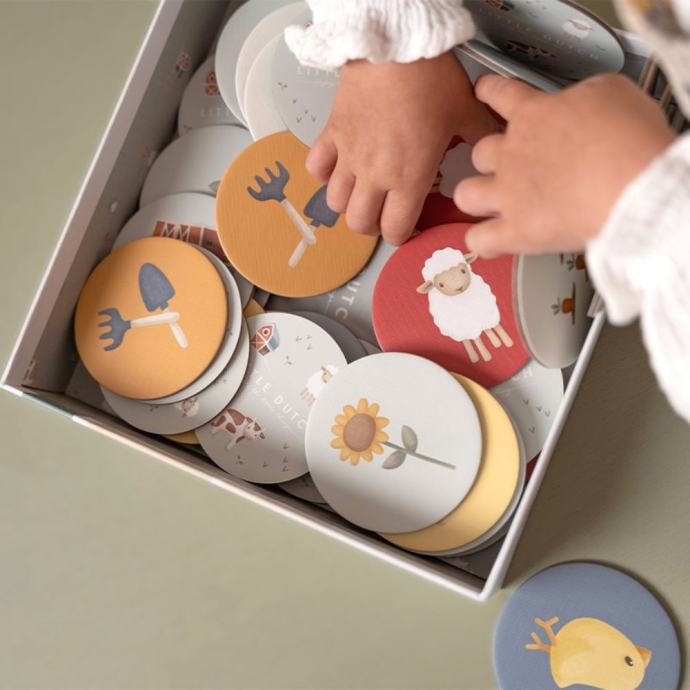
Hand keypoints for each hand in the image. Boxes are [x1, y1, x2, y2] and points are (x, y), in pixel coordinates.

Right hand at [307, 53, 498, 244]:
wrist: (395, 46)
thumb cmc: (429, 78)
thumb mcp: (465, 111)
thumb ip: (479, 136)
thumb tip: (493, 146)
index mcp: (408, 178)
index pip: (395, 229)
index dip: (401, 236)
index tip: (407, 229)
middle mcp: (375, 175)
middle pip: (360, 224)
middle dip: (372, 227)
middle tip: (383, 216)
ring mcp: (349, 157)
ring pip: (336, 203)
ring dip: (348, 205)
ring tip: (360, 196)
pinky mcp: (332, 135)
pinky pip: (316, 167)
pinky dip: (322, 174)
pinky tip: (335, 169)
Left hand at [455, 74, 675, 256]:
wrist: (634, 184)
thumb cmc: (631, 139)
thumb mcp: (610, 92)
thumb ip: (582, 97)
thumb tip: (581, 106)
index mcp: (534, 115)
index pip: (501, 94)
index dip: (490, 91)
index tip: (483, 90)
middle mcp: (512, 154)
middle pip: (480, 152)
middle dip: (490, 159)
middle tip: (508, 165)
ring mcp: (509, 194)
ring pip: (465, 195)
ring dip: (476, 198)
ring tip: (490, 203)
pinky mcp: (516, 231)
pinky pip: (480, 240)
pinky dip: (484, 242)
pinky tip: (492, 242)